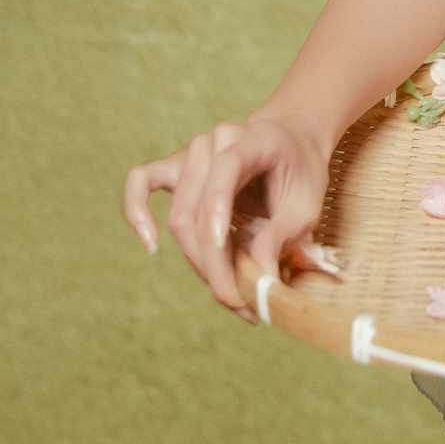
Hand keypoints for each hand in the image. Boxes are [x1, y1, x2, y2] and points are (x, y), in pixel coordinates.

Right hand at [122, 115, 331, 317]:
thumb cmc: (301, 171)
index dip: (218, 210)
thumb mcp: (307, 204)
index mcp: (254, 140)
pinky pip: (140, 183)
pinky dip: (137, 213)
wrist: (291, 140)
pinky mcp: (175, 167)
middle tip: (241, 304)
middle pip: (199, 211)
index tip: (222, 251)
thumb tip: (259, 279)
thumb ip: (281, 236)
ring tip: (227, 295)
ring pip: (178, 216)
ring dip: (198, 263)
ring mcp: (192, 152)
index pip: (226, 169)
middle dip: (215, 265)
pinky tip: (150, 245)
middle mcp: (216, 141)